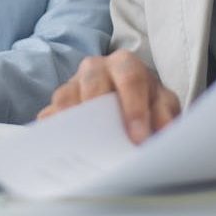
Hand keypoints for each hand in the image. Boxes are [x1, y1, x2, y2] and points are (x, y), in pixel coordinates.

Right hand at [38, 50, 180, 142]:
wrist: (127, 98)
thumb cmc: (145, 101)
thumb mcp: (162, 105)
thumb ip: (165, 115)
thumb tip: (164, 132)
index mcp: (126, 64)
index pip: (130, 79)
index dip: (134, 109)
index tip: (139, 138)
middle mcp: (96, 68)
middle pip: (92, 82)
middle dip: (99, 111)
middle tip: (106, 141)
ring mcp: (73, 84)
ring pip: (66, 96)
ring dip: (72, 122)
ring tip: (79, 148)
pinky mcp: (58, 104)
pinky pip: (50, 115)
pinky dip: (54, 132)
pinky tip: (60, 150)